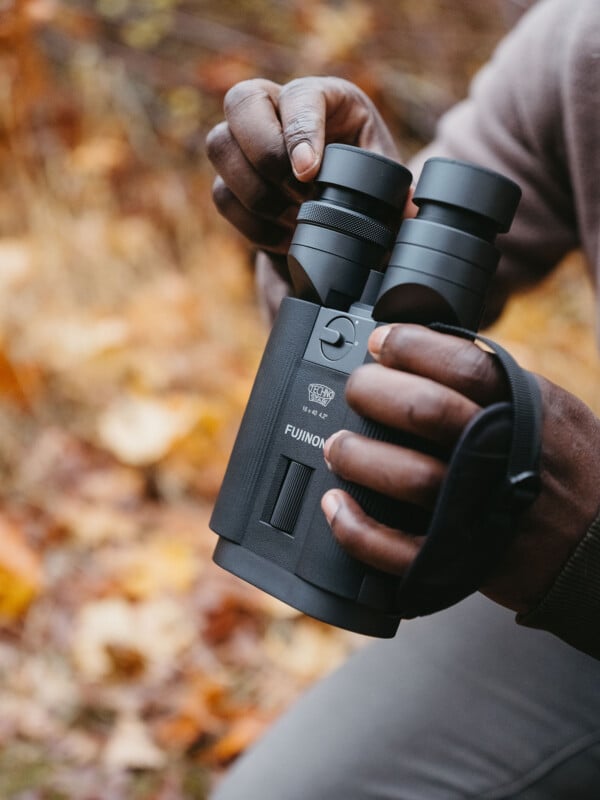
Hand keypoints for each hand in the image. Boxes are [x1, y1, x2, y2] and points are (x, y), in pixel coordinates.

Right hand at [205, 77, 400, 312]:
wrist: (345, 219)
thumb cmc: (372, 191)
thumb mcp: (390, 186)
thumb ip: (398, 195)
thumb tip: (410, 210)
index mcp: (326, 99)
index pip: (300, 94)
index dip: (300, 131)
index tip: (310, 174)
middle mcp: (278, 109)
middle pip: (241, 100)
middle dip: (265, 154)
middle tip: (299, 195)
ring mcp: (247, 143)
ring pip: (219, 145)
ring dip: (255, 191)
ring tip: (296, 220)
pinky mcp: (232, 180)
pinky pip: (222, 195)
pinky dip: (251, 223)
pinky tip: (284, 238)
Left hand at [321, 323, 599, 615]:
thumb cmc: (569, 469)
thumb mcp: (550, 409)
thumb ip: (497, 383)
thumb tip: (429, 354)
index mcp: (524, 412)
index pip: (462, 365)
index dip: (411, 347)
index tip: (381, 342)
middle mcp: (500, 456)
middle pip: (425, 412)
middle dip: (375, 392)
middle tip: (355, 388)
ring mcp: (479, 511)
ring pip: (407, 478)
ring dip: (359, 456)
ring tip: (338, 445)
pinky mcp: (461, 559)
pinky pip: (397, 551)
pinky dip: (357, 529)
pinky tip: (335, 505)